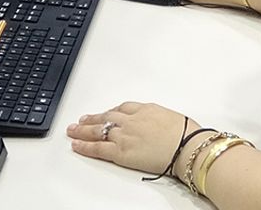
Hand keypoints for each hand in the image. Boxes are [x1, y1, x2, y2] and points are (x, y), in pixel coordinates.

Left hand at [67, 102, 198, 175]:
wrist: (187, 146)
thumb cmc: (187, 134)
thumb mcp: (173, 118)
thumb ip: (159, 120)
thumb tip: (159, 125)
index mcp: (145, 109)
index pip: (122, 108)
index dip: (111, 111)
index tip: (106, 114)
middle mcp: (131, 120)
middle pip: (106, 117)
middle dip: (92, 119)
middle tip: (82, 120)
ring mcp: (124, 135)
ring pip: (98, 130)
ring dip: (83, 130)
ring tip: (73, 130)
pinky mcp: (120, 151)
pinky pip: (98, 148)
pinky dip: (85, 146)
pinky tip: (76, 145)